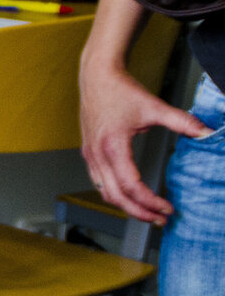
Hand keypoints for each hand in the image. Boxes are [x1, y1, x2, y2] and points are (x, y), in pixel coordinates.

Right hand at [79, 62, 209, 224]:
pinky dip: (115, 193)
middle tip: (160, 219)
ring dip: (125, 206)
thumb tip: (207, 132)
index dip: (150, 201)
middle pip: (115, 196)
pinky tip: (130, 194)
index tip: (167, 208)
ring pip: (104, 192)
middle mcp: (97, 154)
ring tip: (146, 211)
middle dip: (138, 212)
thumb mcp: (155, 107)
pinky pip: (99, 182)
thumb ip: (183, 122)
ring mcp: (90, 155)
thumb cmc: (121, 90)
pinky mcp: (89, 152)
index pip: (131, 186)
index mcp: (113, 146)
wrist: (96, 76)